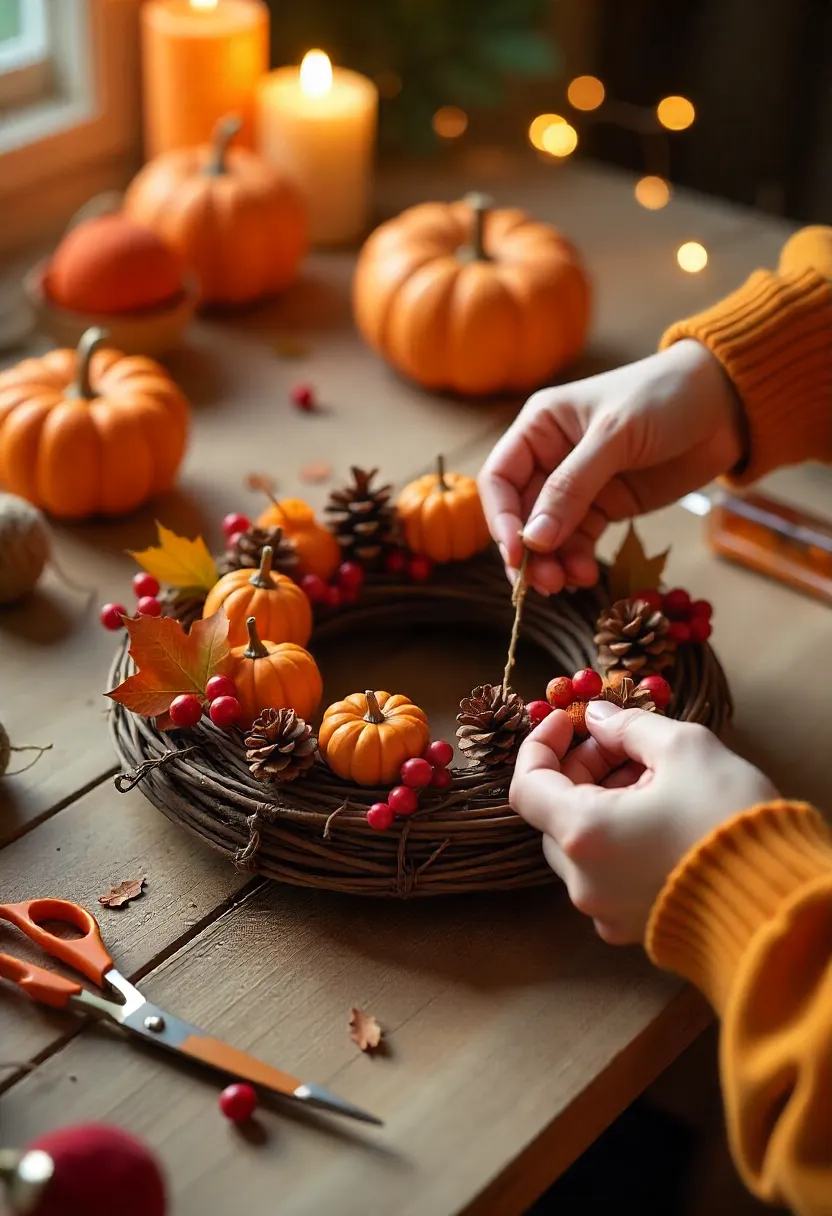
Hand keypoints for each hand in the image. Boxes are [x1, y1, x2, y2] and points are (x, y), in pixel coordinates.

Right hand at [478, 339, 744, 594]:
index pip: (500, 479)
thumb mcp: (615, 436)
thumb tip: (533, 540)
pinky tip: (586, 576)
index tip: (517, 554)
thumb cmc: (664, 398)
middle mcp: (550, 456)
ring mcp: (578, 485)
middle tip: (544, 584)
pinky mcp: (606, 506)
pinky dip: (578, 560)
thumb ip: (572, 488)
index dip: (501, 519)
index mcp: (540, 427)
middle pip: (521, 514)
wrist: (727, 403)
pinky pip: (579, 540)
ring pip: (549, 534)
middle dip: (530, 551)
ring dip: (554, 562)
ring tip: (570, 584)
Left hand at [510, 703, 777, 943]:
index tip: (567, 722)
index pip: (526, 785)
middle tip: (621, 744)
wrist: (779, 901)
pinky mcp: (633, 928)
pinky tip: (660, 817)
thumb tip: (598, 717)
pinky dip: (618, 839)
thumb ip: (628, 726)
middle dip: (581, 770)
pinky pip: (606, 875)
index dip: (540, 745)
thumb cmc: (729, 820)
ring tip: (652, 778)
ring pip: (581, 846)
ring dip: (602, 803)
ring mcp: (605, 911)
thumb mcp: (684, 748)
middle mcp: (583, 881)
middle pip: (553, 815)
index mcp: (583, 834)